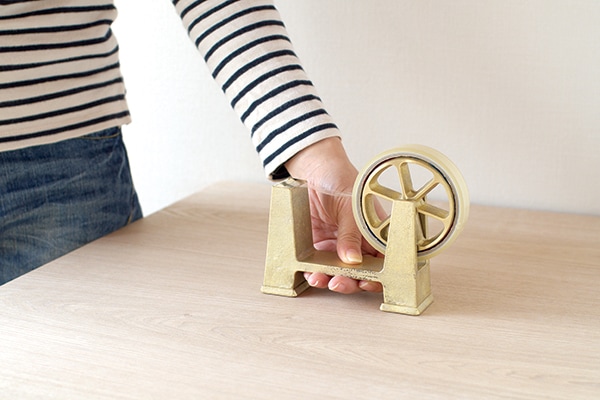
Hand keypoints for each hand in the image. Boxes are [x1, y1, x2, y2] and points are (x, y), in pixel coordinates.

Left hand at [285, 137, 382, 293]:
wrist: (312, 169)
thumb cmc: (340, 179)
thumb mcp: (350, 206)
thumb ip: (351, 234)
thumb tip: (352, 260)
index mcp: (374, 234)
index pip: (382, 262)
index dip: (378, 276)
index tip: (368, 282)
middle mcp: (358, 243)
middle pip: (360, 273)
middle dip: (351, 282)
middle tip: (341, 282)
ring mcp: (337, 246)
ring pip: (338, 273)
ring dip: (330, 280)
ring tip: (322, 279)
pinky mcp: (317, 246)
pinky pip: (316, 266)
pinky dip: (312, 273)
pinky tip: (310, 274)